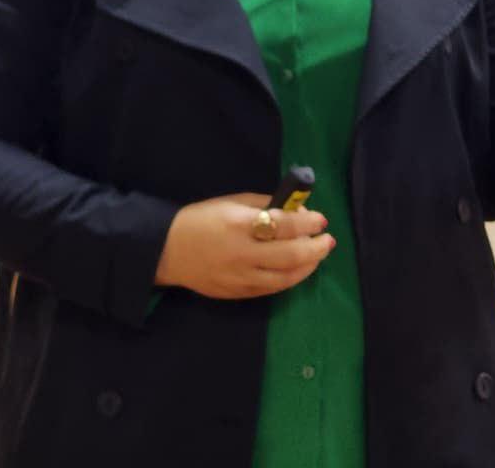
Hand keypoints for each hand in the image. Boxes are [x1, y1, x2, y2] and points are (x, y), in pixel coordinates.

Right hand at [156, 193, 334, 298]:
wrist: (166, 250)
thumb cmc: (201, 219)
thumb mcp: (232, 202)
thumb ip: (264, 205)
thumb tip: (296, 210)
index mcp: (239, 225)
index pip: (284, 225)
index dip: (308, 222)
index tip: (320, 220)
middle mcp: (242, 254)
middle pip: (291, 256)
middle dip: (316, 248)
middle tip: (328, 240)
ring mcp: (240, 278)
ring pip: (285, 278)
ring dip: (308, 266)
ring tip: (318, 255)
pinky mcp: (237, 294)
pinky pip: (272, 289)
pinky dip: (290, 278)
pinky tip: (298, 269)